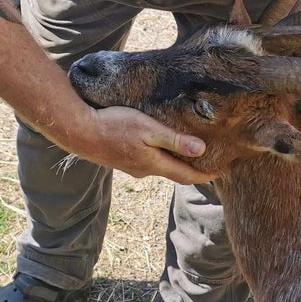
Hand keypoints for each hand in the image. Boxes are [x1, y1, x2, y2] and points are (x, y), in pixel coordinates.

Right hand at [70, 106, 213, 184]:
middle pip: (173, 172)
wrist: (79, 132)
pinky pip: (146, 161)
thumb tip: (202, 150)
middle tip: (207, 162)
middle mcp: (144, 171)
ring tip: (185, 152)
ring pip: (158, 166)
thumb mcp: (148, 129)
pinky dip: (157, 157)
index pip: (186, 176)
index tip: (221, 173)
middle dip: (190, 169)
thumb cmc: (114, 125)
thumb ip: (174, 141)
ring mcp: (131, 168)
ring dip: (172, 162)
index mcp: (154, 164)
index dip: (204, 176)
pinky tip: (156, 147)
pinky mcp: (121, 161)